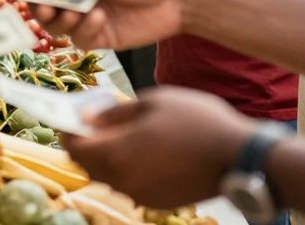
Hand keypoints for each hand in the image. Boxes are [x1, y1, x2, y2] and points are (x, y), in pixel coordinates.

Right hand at [30, 0, 192, 49]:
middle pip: (45, 4)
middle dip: (40, 7)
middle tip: (45, 8)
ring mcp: (88, 14)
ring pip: (58, 25)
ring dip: (61, 20)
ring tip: (76, 12)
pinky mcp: (101, 35)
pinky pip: (79, 38)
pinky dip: (84, 29)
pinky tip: (99, 18)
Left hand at [64, 87, 251, 208]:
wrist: (239, 156)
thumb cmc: (196, 121)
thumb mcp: (153, 102)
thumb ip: (114, 113)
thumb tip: (88, 118)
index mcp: (116, 154)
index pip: (74, 146)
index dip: (66, 129)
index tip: (67, 115)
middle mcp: (123, 181)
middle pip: (87, 164)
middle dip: (84, 143)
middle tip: (93, 121)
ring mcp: (140, 195)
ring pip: (109, 176)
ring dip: (106, 156)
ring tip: (122, 131)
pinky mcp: (158, 202)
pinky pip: (131, 184)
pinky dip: (127, 167)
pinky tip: (144, 149)